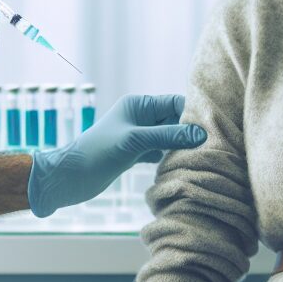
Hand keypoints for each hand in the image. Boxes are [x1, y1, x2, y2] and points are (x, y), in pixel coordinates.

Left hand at [27, 93, 206, 216]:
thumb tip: (202, 134)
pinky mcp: (135, 153)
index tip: (213, 130)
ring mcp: (138, 136)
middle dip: (191, 132)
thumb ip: (168, 136)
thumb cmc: (97, 154)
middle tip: (211, 147)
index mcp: (138, 105)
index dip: (193, 115)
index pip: (175, 103)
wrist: (70, 178)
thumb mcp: (135, 142)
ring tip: (200, 158)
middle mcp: (139, 117)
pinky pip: (160, 151)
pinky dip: (170, 157)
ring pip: (169, 137)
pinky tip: (180, 167)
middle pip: (175, 120)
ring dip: (182, 146)